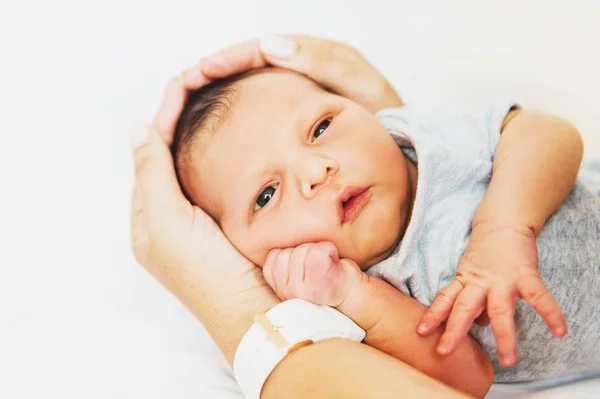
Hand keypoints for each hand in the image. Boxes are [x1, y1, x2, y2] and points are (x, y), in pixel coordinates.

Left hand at [130, 76, 272, 361]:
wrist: (256, 312)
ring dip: (199, 133)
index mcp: (149, 220)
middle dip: (179, 119)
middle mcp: (171, 220)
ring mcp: (201, 222)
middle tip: (197, 83)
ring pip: (195, 165)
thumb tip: (138, 128)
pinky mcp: (230, 224)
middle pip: (169, 156)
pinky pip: (219, 179)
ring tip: (212, 102)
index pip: (151, 155)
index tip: (182, 82)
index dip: (164, 117)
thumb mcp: (167, 224)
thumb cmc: (209, 275)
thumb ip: (152, 175)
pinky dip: (222, 153)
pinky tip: (234, 140)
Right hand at [181, 35, 402, 112]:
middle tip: (185, 83)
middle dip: (216, 72)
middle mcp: (300, 73)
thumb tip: (269, 45)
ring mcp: (295, 96)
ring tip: (190, 101)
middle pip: (248, 65)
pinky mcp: (295, 121)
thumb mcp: (358, 84)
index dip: (230, 59)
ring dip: (219, 93)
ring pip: (249, 88)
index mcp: (312, 58)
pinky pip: (260, 111)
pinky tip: (219, 127)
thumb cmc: (383, 119)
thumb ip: (323, 62)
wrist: (397, 154)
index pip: (260, 51)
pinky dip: (236, 116)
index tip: (203, 70)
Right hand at [262, 241, 363, 307]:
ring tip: (325, 267)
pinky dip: (330, 251)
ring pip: (302, 249)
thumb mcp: (295, 273)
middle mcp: (286, 292)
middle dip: (305, 252)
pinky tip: (333, 265)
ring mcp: (302, 289)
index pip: (273, 256)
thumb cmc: (325, 279)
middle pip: (287, 250)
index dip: (292, 255)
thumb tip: (248, 230)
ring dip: (318, 252)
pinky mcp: (320, 281)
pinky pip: (320, 250)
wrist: (352, 295)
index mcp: (277, 287)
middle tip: (317, 268)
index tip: (305, 268)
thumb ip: (280, 261)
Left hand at [417, 223, 566, 366]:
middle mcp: (479, 282)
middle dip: (453, 331)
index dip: (433, 315)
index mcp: (465, 281)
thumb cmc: (487, 252)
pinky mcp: (525, 274)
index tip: (421, 332)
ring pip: (499, 311)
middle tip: (443, 351)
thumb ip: (472, 298)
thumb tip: (478, 323)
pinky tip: (559, 330)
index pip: (445, 300)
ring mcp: (502, 279)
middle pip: (463, 308)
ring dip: (503, 336)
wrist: (503, 220)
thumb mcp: (472, 273)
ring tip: (508, 360)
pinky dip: (550, 313)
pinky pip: (538, 297)